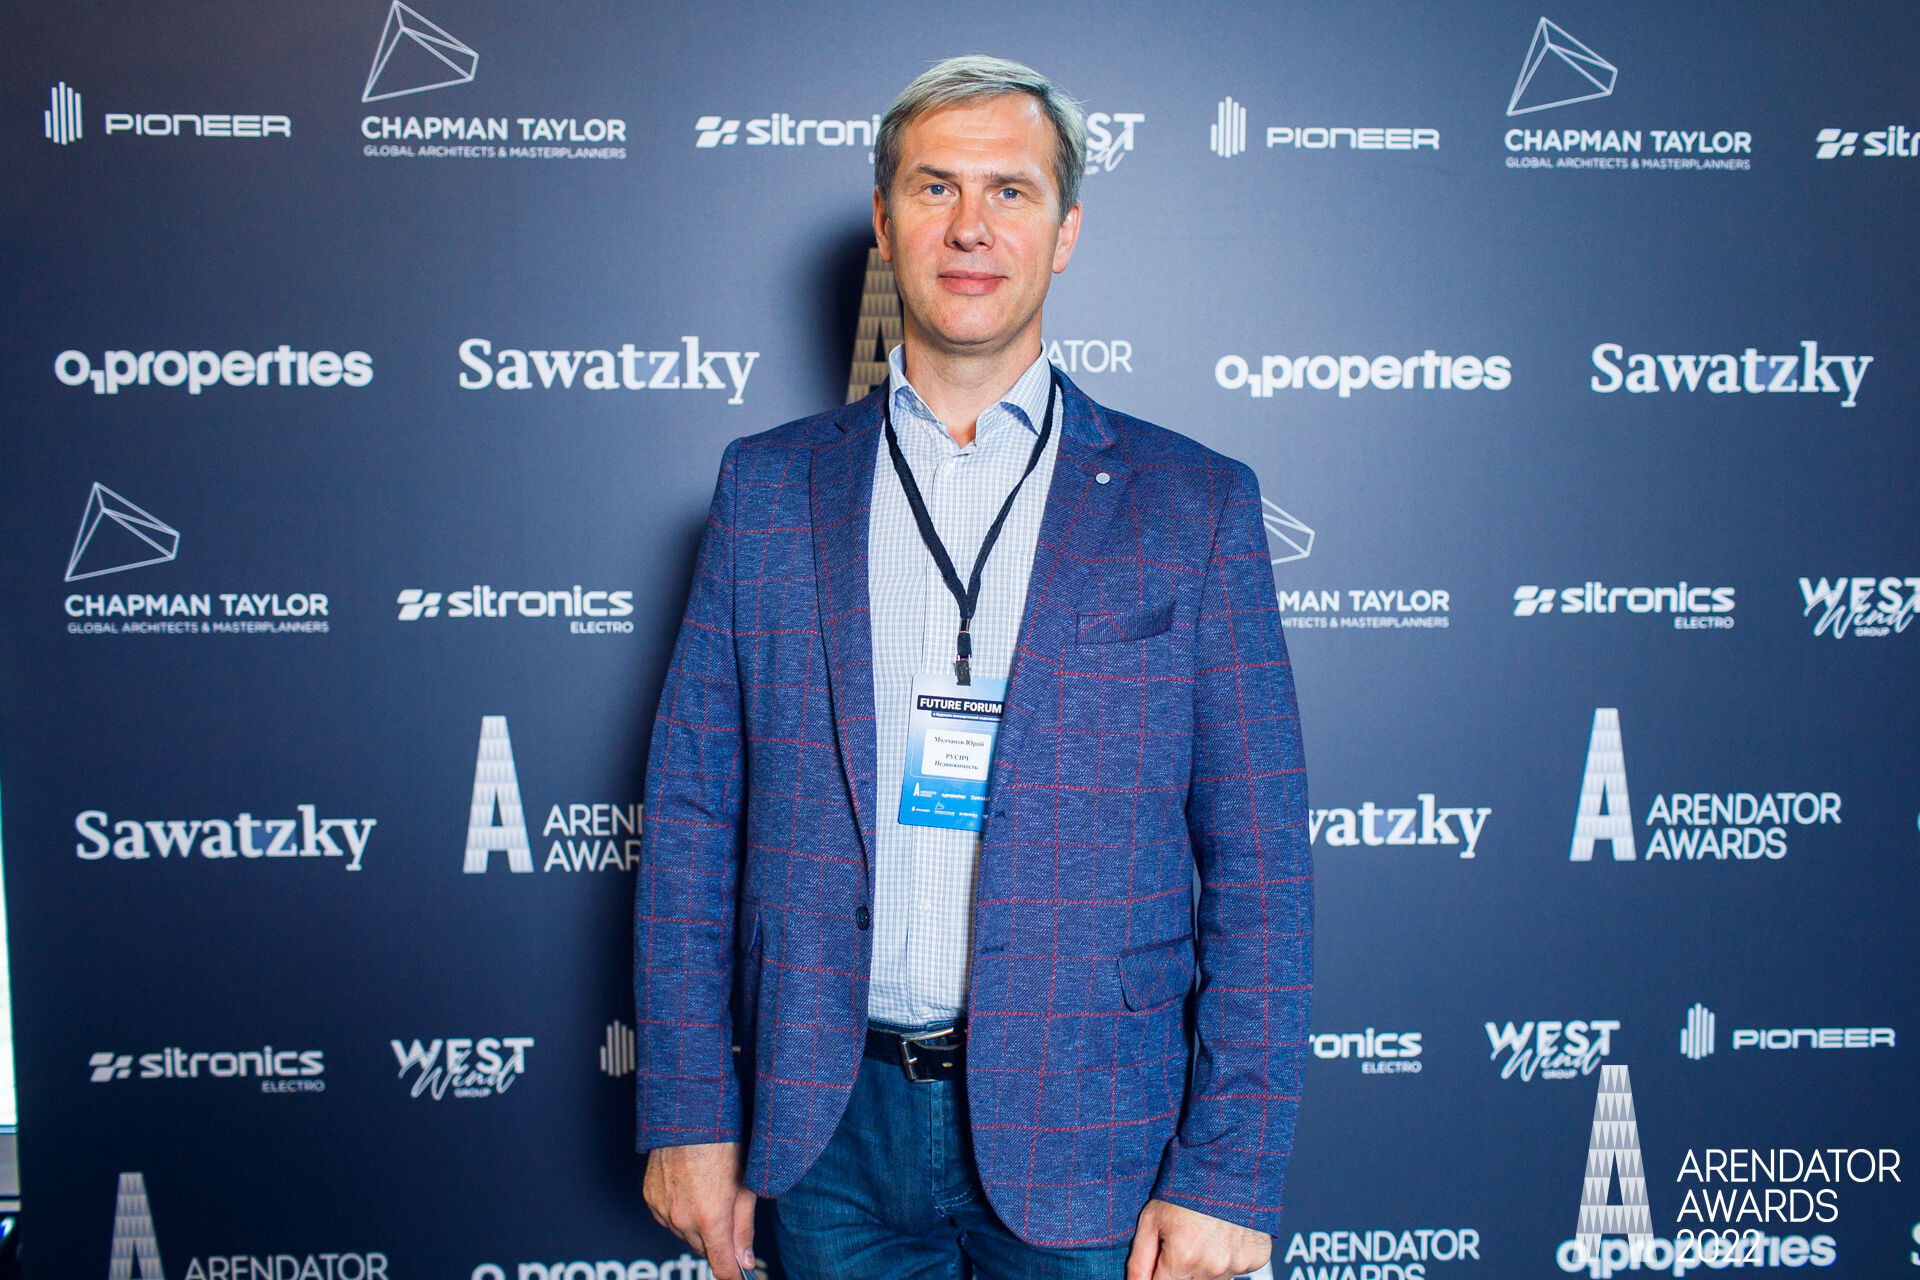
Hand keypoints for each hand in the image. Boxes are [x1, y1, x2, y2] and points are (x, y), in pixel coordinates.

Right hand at [643, 1141, 757, 1279]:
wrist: (689, 1116)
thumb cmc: (723, 1145)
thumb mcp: (744, 1186)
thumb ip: (744, 1228)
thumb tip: (746, 1261)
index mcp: (711, 1218)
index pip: (721, 1266)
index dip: (733, 1274)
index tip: (740, 1275)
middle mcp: (683, 1219)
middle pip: (702, 1249)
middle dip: (716, 1240)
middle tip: (726, 1211)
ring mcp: (663, 1209)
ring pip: (683, 1234)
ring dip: (696, 1224)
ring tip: (706, 1191)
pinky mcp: (650, 1197)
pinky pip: (667, 1217)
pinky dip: (678, 1210)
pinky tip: (688, 1187)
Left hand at [1126, 1198, 1270, 1279]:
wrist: (1227, 1163)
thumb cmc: (1186, 1187)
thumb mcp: (1151, 1220)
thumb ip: (1140, 1262)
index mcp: (1183, 1260)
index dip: (1157, 1277)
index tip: (1160, 1263)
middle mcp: (1213, 1267)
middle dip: (1180, 1271)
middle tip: (1181, 1243)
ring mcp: (1237, 1264)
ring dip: (1205, 1267)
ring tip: (1201, 1237)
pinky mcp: (1255, 1258)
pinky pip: (1237, 1269)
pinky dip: (1228, 1258)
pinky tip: (1221, 1235)